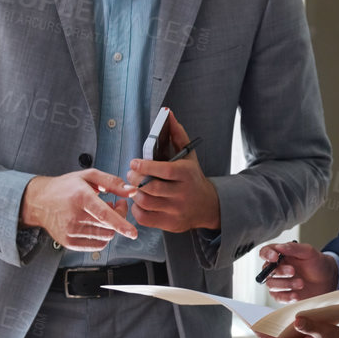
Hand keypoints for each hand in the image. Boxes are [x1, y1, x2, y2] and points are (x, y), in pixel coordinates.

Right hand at [21, 168, 136, 250]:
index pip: (103, 214)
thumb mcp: (88, 176)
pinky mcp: (69, 242)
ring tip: (101, 213)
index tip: (132, 232)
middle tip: (113, 204)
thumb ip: (112, 182)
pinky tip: (95, 224)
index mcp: (80, 197)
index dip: (120, 223)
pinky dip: (102, 236)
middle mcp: (74, 216)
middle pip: (109, 226)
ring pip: (105, 236)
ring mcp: (70, 232)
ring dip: (110, 226)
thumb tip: (132, 191)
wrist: (40, 201)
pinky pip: (97, 245)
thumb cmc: (65, 187)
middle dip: (118, 216)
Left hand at [127, 110, 219, 231]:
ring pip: (146, 202)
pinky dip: (137, 209)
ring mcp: (177, 211)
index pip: (163, 171)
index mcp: (187, 174)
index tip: (134, 162)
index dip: (145, 166)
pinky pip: (145, 218)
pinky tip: (139, 201)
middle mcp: (183, 194)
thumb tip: (168, 113)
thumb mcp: (189, 155)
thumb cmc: (192, 178)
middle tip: (131, 174)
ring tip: (134, 186)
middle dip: (134, 179)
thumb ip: (177, 134)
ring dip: (134, 193)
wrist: (207, 206)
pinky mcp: (170, 224)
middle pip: (150, 188)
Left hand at [256, 313, 338, 337]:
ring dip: (268, 327)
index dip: (257, 328)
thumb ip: (310, 326)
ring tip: (259, 313)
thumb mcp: (324, 332)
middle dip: (260, 326)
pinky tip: (274, 319)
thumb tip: (297, 320)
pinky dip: (277, 329)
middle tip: (249, 312)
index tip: (248, 318)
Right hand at [257, 241, 338, 301]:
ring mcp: (280, 282)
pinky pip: (277, 297)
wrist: (328, 279)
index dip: (266, 255)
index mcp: (281, 255)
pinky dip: (286, 297)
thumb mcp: (308, 252)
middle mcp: (277, 268)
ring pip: (271, 284)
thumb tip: (279, 247)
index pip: (265, 252)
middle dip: (280, 271)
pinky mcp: (284, 295)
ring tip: (301, 283)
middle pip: (267, 270)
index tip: (275, 257)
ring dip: (286, 284)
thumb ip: (293, 248)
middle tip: (293, 271)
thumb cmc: (317, 263)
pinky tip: (296, 295)